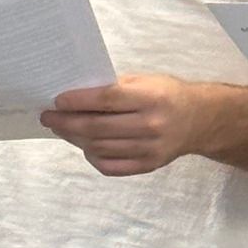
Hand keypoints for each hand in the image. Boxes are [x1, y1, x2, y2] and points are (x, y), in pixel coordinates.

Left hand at [40, 74, 205, 174]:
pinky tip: (84, 146)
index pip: (107, 99)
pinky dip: (92, 156)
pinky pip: (111, 166)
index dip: (78, 101)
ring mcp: (150, 149)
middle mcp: (152, 125)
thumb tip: (75, 96)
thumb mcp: (145, 81)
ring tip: (62, 129)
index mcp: (151, 98)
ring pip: (100, 148)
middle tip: (49, 117)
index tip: (57, 101)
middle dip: (67, 122)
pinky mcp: (148, 165)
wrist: (198, 120)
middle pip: (98, 127)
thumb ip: (114, 88)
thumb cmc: (166, 95)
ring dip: (75, 138)